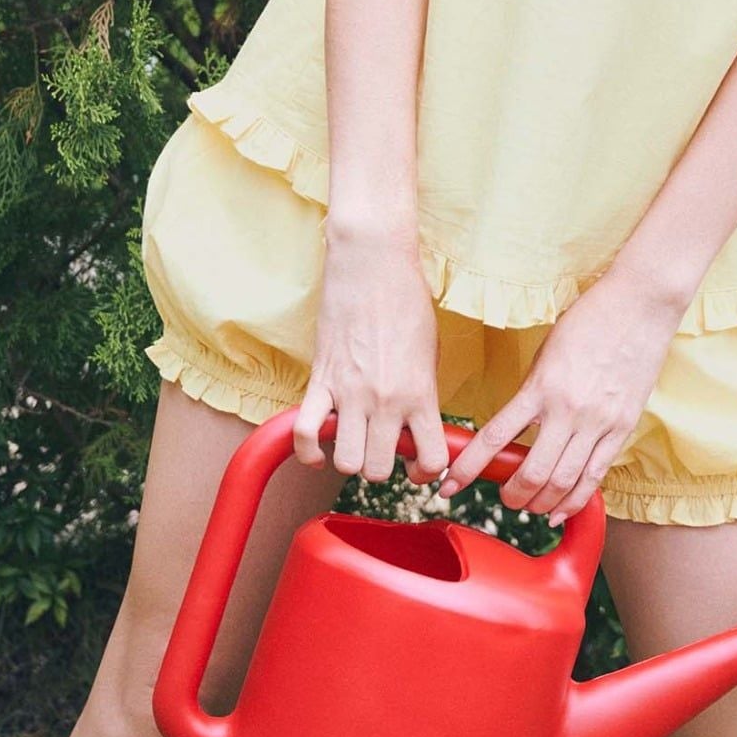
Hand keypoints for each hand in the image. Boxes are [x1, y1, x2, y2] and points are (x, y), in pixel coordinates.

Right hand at [293, 217, 449, 487]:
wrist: (373, 265)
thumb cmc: (407, 301)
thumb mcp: (430, 350)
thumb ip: (423, 392)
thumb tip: (416, 426)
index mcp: (420, 393)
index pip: (430, 460)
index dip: (426, 471)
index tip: (418, 465)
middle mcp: (385, 400)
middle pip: (378, 471)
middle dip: (381, 467)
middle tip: (381, 448)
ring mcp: (350, 393)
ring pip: (345, 462)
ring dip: (349, 458)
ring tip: (354, 440)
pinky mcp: (320, 380)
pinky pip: (306, 433)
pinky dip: (309, 450)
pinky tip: (319, 447)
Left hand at [437, 272, 682, 524]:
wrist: (641, 303)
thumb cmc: (590, 318)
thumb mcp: (547, 351)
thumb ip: (533, 390)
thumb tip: (518, 426)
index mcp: (541, 386)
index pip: (496, 437)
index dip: (468, 468)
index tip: (450, 484)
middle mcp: (568, 409)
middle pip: (532, 474)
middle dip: (511, 495)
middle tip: (503, 497)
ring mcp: (599, 422)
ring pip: (563, 482)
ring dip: (541, 503)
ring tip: (530, 506)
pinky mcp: (623, 427)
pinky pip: (596, 475)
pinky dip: (575, 500)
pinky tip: (561, 510)